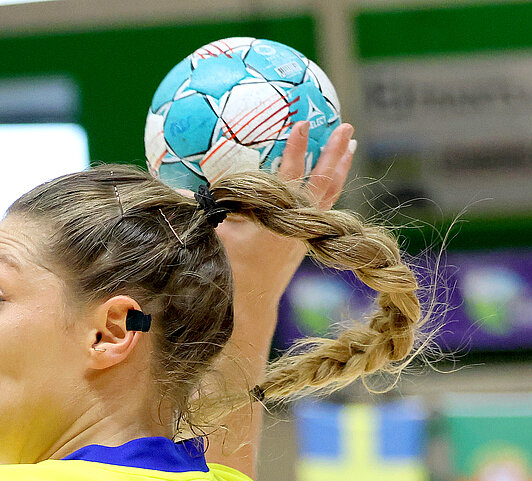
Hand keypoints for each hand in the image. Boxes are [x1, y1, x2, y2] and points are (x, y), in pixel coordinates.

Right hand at [214, 121, 356, 299]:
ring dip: (340, 166)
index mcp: (276, 221)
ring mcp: (307, 233)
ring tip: (351, 142)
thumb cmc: (229, 271)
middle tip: (345, 125)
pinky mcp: (308, 239)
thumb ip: (203, 212)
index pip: (289, 178)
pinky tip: (335, 172)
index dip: (297, 150)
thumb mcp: (213, 239)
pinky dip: (332, 184)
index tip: (303, 123)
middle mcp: (298, 225)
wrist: (250, 306)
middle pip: (322, 182)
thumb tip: (180, 191)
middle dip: (333, 153)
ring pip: (330, 193)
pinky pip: (326, 205)